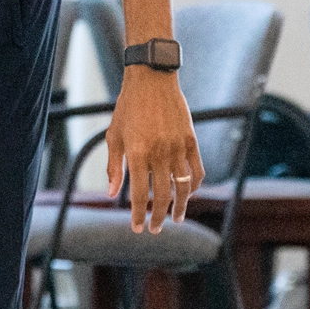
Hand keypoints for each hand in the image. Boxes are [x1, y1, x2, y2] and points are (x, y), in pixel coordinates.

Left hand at [106, 67, 201, 231]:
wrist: (151, 79)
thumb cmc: (128, 107)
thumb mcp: (114, 135)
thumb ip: (114, 167)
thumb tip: (112, 194)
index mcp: (137, 153)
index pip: (139, 195)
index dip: (138, 215)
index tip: (138, 228)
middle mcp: (159, 153)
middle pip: (162, 196)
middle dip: (158, 217)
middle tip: (156, 229)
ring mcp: (177, 147)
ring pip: (183, 187)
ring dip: (180, 207)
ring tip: (176, 218)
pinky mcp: (191, 140)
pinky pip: (197, 170)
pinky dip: (195, 185)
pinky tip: (190, 193)